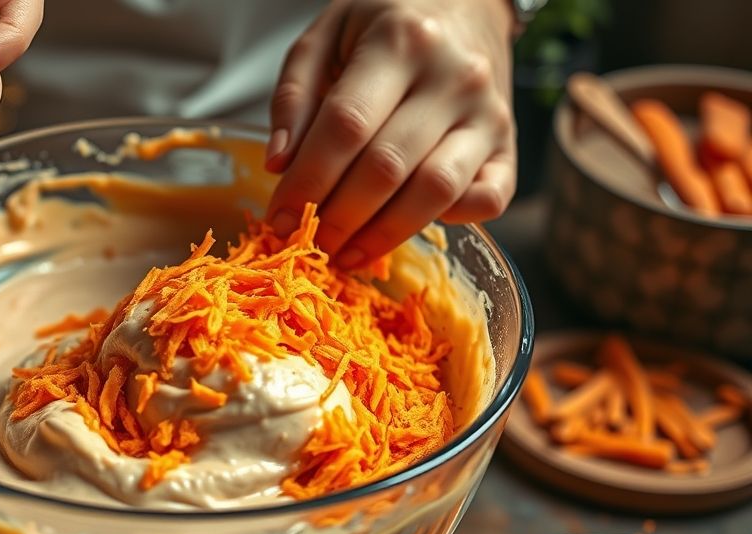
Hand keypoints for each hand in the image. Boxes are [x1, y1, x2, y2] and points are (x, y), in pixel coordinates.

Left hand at [265, 0, 515, 266]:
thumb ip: (294, 96)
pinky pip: (488, 200)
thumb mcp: (325, 35)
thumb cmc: (386, 21)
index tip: (279, 219)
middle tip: (307, 244)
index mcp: (400, 41)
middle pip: (387, 167)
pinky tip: (406, 226)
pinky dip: (448, 223)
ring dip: (383, 234)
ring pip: (435, 191)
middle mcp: (454, 76)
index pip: (346, 126)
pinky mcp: (509, 145)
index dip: (307, 181)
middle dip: (338, 218)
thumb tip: (279, 164)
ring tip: (345, 252)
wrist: (467, 1)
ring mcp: (489, 113)